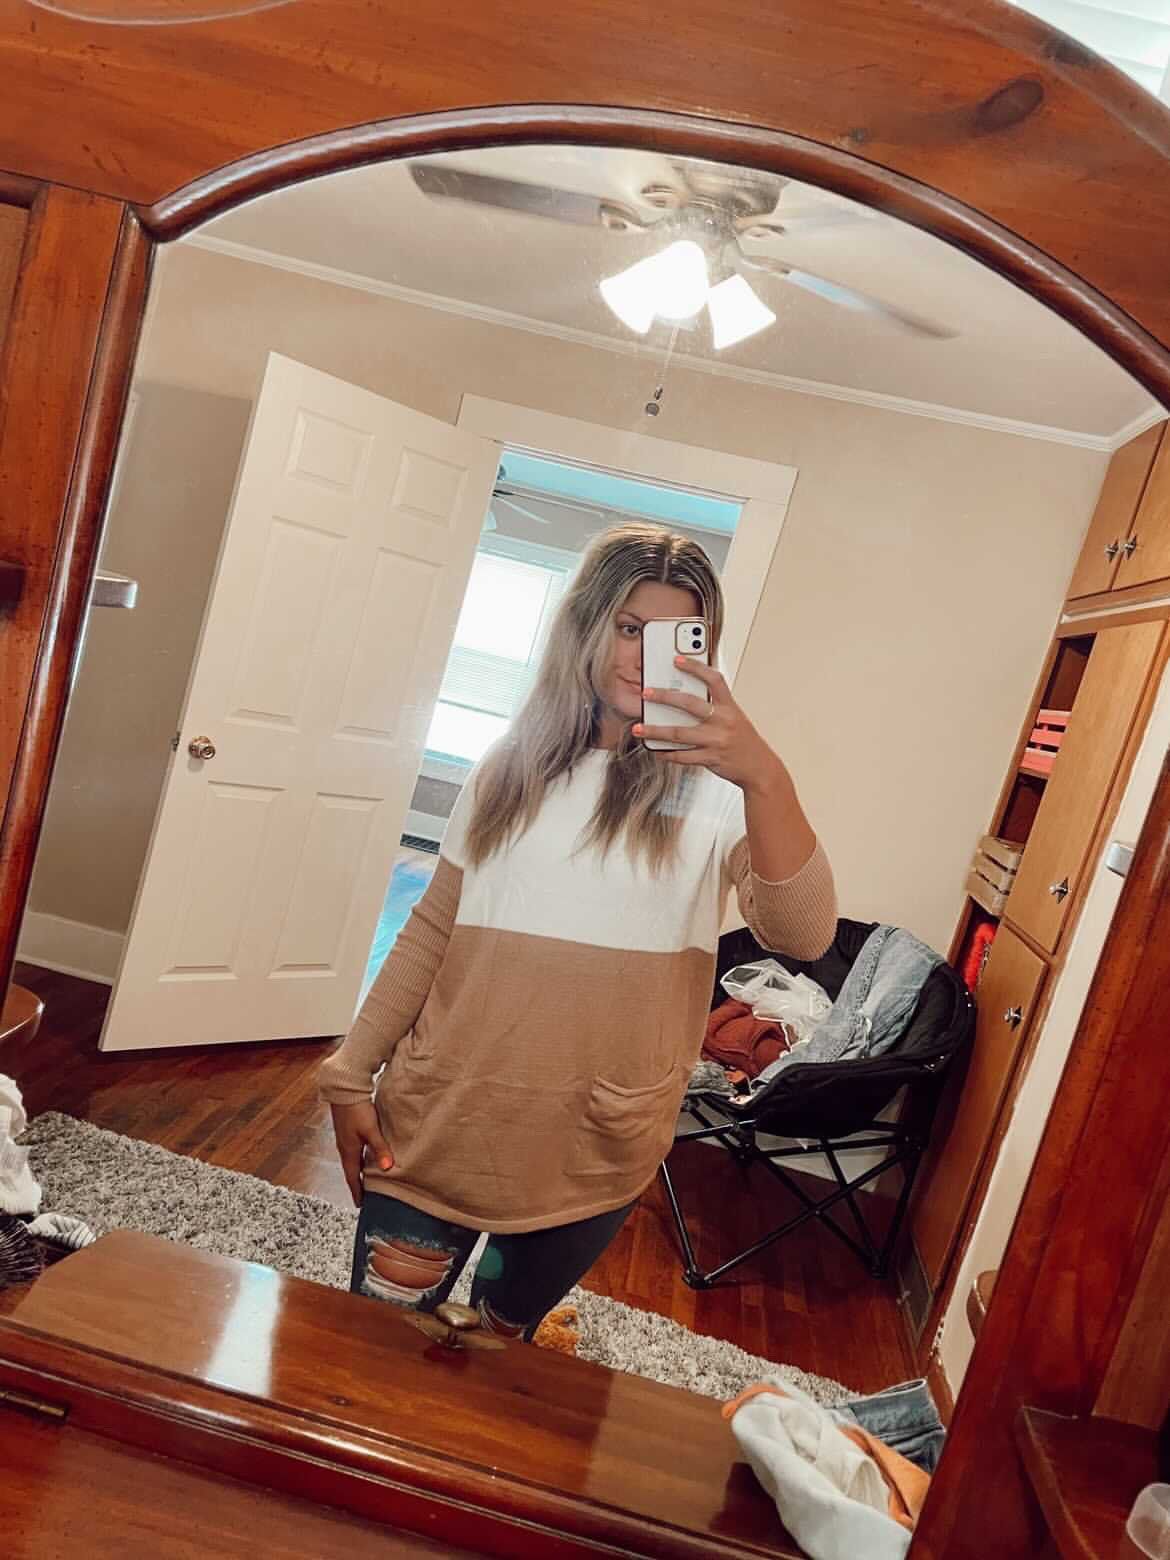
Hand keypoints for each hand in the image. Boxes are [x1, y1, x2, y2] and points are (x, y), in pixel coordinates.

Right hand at [330, 1100, 393, 1206]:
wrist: (344, 1089)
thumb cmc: (357, 1109)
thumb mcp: (370, 1129)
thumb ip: (379, 1148)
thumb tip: (387, 1168)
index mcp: (349, 1151)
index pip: (353, 1177)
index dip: (357, 1191)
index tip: (361, 1205)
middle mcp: (344, 1147)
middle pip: (352, 1171)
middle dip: (358, 1184)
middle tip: (366, 1197)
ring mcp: (345, 1139)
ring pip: (353, 1160)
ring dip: (359, 1171)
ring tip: (367, 1180)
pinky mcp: (348, 1130)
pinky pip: (354, 1151)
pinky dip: (360, 1159)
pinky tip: (367, 1156)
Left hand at [634, 658, 788, 795]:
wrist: (760, 768)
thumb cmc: (743, 740)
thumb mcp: (734, 717)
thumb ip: (714, 706)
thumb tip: (684, 695)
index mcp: (730, 707)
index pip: (714, 680)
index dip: (696, 667)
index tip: (677, 659)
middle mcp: (723, 721)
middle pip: (690, 704)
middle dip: (664, 697)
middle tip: (646, 693)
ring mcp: (716, 741)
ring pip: (679, 734)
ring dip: (655, 730)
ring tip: (638, 727)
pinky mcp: (711, 759)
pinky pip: (683, 756)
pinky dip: (666, 753)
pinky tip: (656, 750)